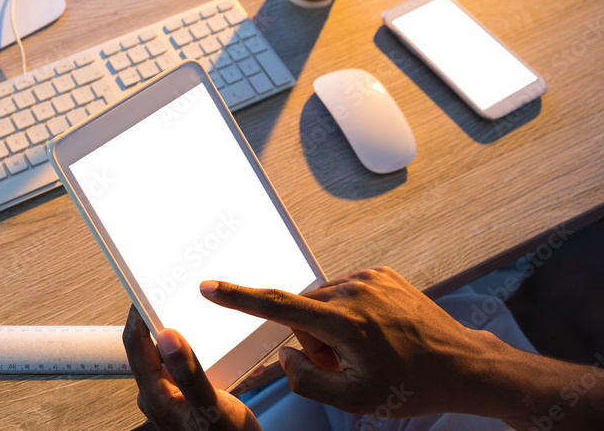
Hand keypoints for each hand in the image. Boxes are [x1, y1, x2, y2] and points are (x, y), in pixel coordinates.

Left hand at [122, 305, 261, 430]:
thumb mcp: (211, 407)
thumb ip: (188, 372)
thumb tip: (166, 336)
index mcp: (155, 396)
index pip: (134, 343)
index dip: (138, 314)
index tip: (145, 290)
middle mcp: (156, 396)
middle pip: (147, 347)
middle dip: (157, 319)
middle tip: (168, 295)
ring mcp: (167, 398)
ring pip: (163, 356)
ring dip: (174, 335)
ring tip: (187, 313)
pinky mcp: (181, 399)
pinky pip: (178, 367)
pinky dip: (188, 351)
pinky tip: (204, 345)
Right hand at [201, 266, 487, 416]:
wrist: (464, 365)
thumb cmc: (412, 387)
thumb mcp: (354, 401)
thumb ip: (307, 380)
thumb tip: (289, 356)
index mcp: (344, 323)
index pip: (277, 306)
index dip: (238, 299)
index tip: (209, 287)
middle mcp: (353, 291)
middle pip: (302, 312)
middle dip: (312, 339)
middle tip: (347, 365)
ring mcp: (369, 277)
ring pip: (322, 301)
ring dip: (331, 326)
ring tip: (368, 349)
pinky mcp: (382, 273)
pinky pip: (344, 291)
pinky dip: (349, 312)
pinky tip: (376, 332)